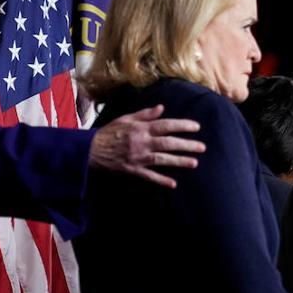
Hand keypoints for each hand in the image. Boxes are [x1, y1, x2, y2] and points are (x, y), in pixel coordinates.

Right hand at [89, 104, 203, 187]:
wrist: (89, 149)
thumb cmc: (109, 132)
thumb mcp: (126, 119)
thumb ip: (145, 114)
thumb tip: (162, 108)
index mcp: (140, 129)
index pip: (165, 125)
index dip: (182, 125)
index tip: (197, 127)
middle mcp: (141, 142)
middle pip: (168, 143)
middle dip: (187, 145)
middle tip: (202, 147)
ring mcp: (138, 157)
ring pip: (162, 159)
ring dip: (179, 161)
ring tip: (194, 163)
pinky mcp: (133, 170)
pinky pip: (149, 176)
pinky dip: (161, 180)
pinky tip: (173, 184)